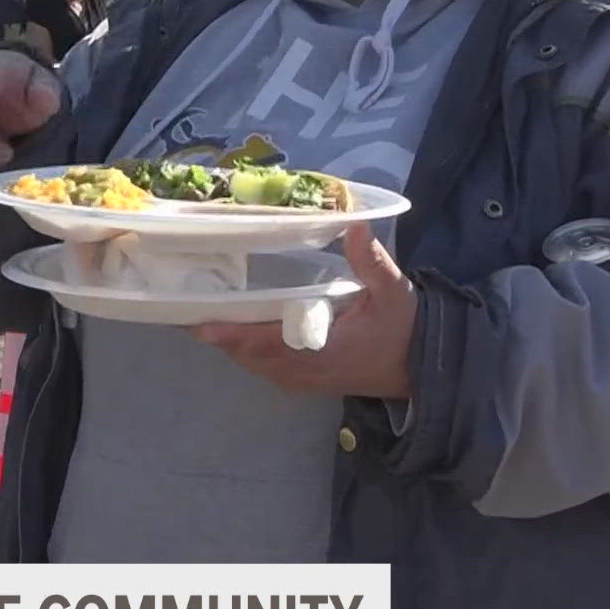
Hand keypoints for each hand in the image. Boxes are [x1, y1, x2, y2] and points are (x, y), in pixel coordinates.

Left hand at [193, 224, 415, 399]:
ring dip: (230, 342)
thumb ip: (372, 262)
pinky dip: (246, 350)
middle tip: (188, 307)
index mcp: (323, 351)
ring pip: (253, 363)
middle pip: (249, 355)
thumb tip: (355, 227)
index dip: (233, 335)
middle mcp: (304, 371)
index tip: (202, 325)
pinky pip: (264, 367)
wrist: (420, 370)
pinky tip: (234, 327)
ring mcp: (302, 380)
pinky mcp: (303, 381)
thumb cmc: (405, 330)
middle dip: (221, 334)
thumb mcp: (394, 292)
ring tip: (202, 312)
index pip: (267, 344)